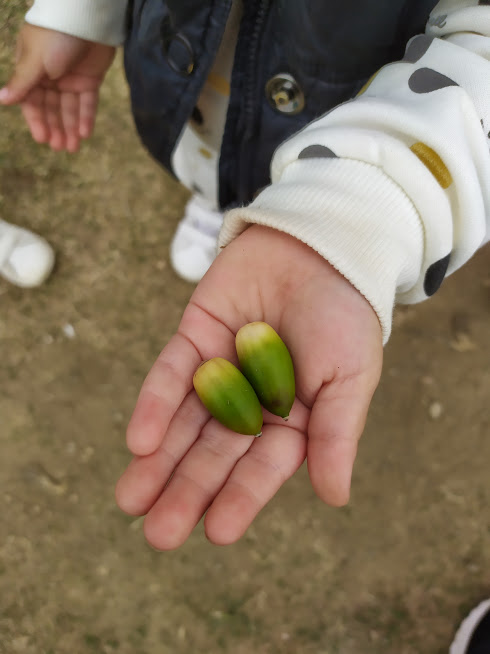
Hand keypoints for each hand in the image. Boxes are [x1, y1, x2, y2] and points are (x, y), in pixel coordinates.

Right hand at [0, 24, 114, 151]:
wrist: (85, 17)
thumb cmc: (54, 35)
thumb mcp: (35, 61)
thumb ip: (22, 83)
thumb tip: (1, 100)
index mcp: (32, 71)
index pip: (32, 102)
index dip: (37, 121)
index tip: (43, 139)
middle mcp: (50, 77)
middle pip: (52, 108)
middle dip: (56, 128)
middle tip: (60, 148)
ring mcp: (71, 78)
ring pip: (70, 108)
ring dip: (71, 128)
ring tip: (73, 148)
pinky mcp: (90, 79)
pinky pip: (88, 102)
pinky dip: (86, 117)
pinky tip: (85, 134)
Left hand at [115, 225, 382, 548]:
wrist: (319, 246)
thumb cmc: (345, 316)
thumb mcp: (349, 377)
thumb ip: (337, 434)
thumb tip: (334, 497)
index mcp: (292, 421)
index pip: (263, 468)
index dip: (241, 498)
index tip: (216, 533)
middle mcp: (250, 404)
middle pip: (213, 454)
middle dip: (186, 491)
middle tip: (157, 534)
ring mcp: (218, 373)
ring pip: (183, 424)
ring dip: (157, 461)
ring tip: (130, 500)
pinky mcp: (193, 340)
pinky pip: (171, 374)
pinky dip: (155, 405)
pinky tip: (139, 440)